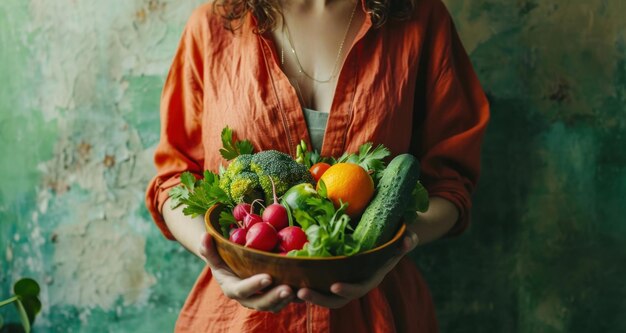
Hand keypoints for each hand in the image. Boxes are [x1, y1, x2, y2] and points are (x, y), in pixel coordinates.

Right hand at [199, 233, 294, 312]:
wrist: (231, 268)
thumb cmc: (221, 259)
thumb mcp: (213, 254)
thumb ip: (208, 248)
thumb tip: (205, 236)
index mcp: (233, 289)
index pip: (242, 290)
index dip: (254, 285)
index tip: (267, 278)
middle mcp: (248, 298)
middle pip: (262, 302)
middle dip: (275, 297)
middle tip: (289, 289)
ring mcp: (262, 299)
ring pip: (276, 304)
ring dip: (288, 300)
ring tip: (301, 291)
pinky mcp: (274, 297)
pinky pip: (286, 300)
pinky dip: (297, 298)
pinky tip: (309, 290)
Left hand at [296, 230, 418, 308]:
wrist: (383, 237)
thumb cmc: (393, 236)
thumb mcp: (404, 237)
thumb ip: (408, 239)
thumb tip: (409, 241)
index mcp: (370, 277)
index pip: (358, 288)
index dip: (347, 289)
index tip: (334, 286)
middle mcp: (353, 282)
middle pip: (335, 299)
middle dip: (318, 298)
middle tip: (300, 291)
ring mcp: (340, 279)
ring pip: (321, 294)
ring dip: (306, 294)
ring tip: (288, 288)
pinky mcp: (327, 274)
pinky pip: (314, 282)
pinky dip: (301, 282)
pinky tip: (284, 277)